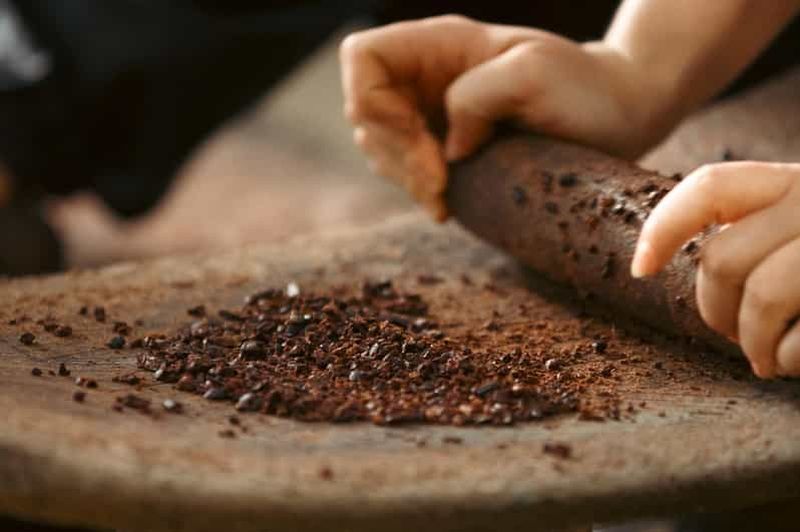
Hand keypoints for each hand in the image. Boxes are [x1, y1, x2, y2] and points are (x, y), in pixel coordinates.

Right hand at [340, 15, 673, 219]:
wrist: (617, 116)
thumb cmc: (585, 87)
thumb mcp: (534, 74)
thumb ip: (476, 96)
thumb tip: (447, 145)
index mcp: (440, 44)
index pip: (362, 58)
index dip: (372, 101)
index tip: (421, 139)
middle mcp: (426, 76)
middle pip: (364, 111)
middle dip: (395, 154)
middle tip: (442, 186)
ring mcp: (431, 111)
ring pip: (378, 144)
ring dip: (404, 177)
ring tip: (445, 196)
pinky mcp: (442, 145)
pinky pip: (402, 168)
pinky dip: (416, 189)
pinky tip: (446, 202)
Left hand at [631, 162, 799, 377]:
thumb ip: (761, 230)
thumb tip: (668, 261)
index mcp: (798, 181)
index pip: (711, 188)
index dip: (663, 228)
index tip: (640, 268)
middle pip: (722, 258)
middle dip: (713, 310)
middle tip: (730, 335)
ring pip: (762, 296)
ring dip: (752, 342)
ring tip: (765, 358)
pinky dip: (791, 357)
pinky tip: (795, 361)